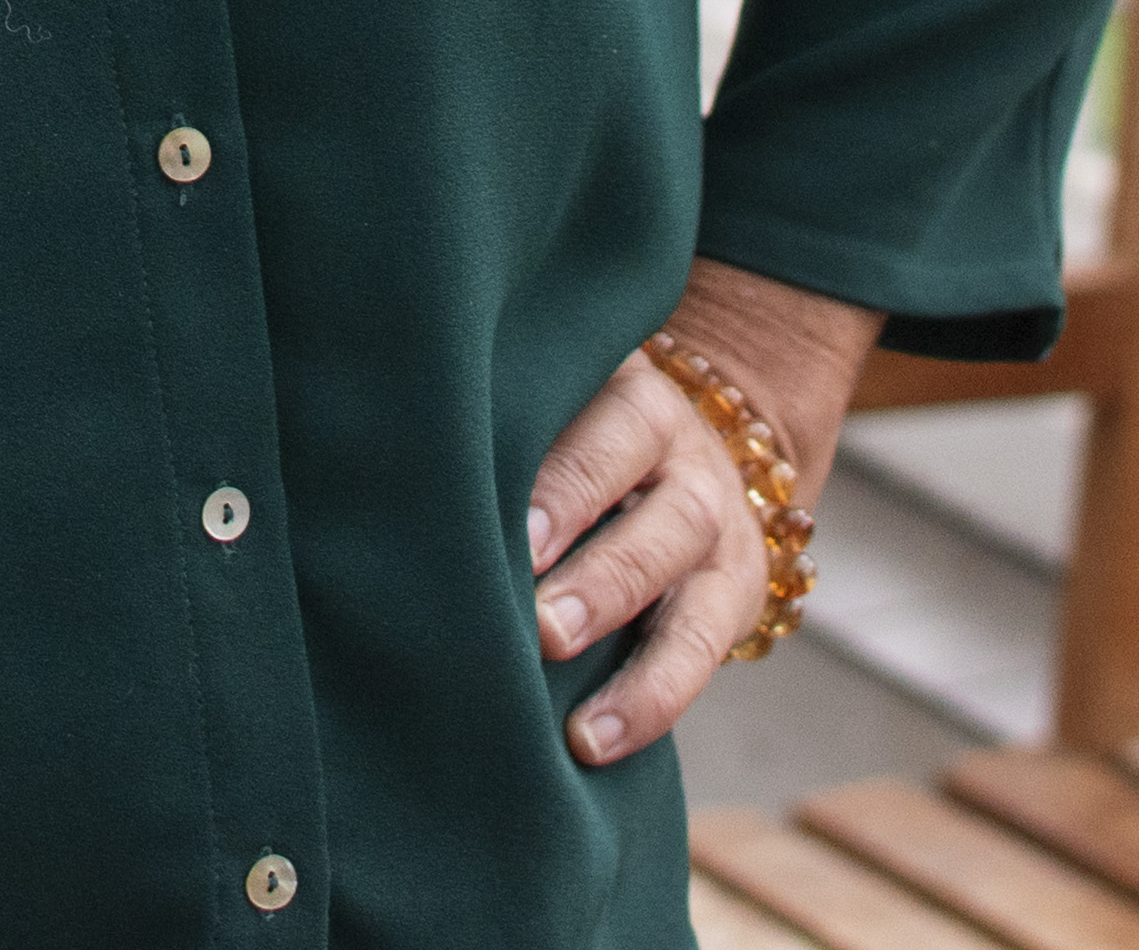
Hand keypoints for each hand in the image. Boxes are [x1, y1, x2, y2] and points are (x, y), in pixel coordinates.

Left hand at [519, 258, 875, 771]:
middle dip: (597, 572)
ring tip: (572, 707)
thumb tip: (405, 505)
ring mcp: (713, 524)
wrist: (678, 469)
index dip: (562, 489)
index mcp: (627, 398)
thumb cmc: (569, 444)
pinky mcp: (733, 592)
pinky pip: (703, 649)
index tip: (514, 542)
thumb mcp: (550, 416)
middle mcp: (680, 456)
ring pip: (685, 578)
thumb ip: (499, 442)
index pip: (605, 430)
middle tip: (540, 624)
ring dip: (628, 647)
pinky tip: (597, 741)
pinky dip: (652, 699)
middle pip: (655, 511)